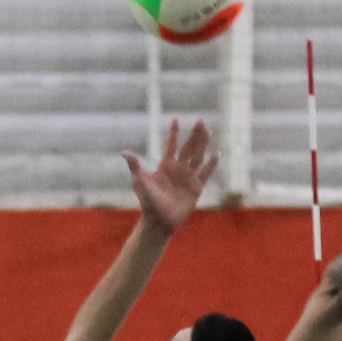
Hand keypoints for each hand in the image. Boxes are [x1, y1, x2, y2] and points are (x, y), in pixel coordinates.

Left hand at [121, 118, 215, 233]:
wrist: (160, 220)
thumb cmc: (148, 202)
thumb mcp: (140, 182)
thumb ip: (135, 166)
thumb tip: (124, 152)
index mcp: (166, 166)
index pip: (171, 145)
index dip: (174, 133)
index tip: (176, 119)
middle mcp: (178, 169)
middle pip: (188, 147)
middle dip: (194, 135)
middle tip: (200, 121)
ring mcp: (188, 177)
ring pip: (198, 156)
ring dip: (203, 144)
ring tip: (209, 132)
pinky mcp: (196, 187)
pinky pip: (206, 173)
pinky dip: (212, 164)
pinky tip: (217, 154)